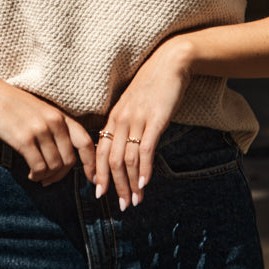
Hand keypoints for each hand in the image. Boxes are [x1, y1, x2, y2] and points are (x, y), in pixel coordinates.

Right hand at [0, 75, 96, 185]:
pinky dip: (36, 175)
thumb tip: (64, 154)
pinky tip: (30, 174)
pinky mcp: (24, 139)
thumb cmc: (11, 103)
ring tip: (37, 176)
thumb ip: (54, 127)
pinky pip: (39, 167)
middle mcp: (54, 122)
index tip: (93, 179)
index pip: (85, 142)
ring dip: (47, 177)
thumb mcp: (40, 111)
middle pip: (70, 160)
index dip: (91, 164)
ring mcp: (40, 130)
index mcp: (60, 115)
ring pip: (55, 166)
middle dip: (61, 175)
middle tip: (49, 180)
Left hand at [96, 39, 192, 209]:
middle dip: (115, 186)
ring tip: (135, 201)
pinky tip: (145, 184)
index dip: (98, 173)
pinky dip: (144, 170)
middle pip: (111, 160)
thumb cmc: (153, 85)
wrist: (170, 62)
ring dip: (131, 184)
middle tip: (121, 206)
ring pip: (127, 159)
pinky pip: (145, 149)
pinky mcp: (155, 120)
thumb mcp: (134, 105)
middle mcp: (121, 120)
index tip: (99, 192)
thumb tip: (126, 147)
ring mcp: (137, 120)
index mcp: (114, 117)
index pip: (99, 150)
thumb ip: (127, 124)